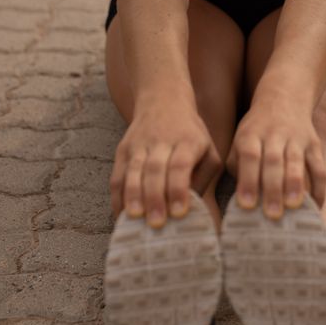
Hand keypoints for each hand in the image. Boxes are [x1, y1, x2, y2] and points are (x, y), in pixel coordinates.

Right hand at [110, 95, 220, 226]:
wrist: (163, 100)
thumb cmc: (191, 135)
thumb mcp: (208, 150)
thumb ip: (204, 177)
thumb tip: (194, 210)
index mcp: (187, 141)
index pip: (180, 165)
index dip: (178, 189)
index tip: (179, 212)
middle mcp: (161, 141)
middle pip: (154, 170)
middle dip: (154, 198)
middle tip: (156, 223)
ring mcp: (138, 145)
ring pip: (133, 171)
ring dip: (133, 197)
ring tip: (134, 221)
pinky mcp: (122, 150)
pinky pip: (117, 175)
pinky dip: (117, 197)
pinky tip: (121, 216)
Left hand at [226, 97, 325, 219]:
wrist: (284, 97)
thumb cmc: (256, 129)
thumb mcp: (239, 139)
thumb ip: (236, 166)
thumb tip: (242, 198)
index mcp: (251, 134)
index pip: (250, 156)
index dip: (248, 180)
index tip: (246, 204)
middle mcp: (274, 134)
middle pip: (273, 161)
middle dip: (273, 189)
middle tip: (272, 214)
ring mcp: (296, 138)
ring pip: (296, 162)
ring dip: (295, 185)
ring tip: (294, 207)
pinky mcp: (314, 144)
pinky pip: (319, 166)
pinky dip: (320, 186)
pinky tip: (317, 205)